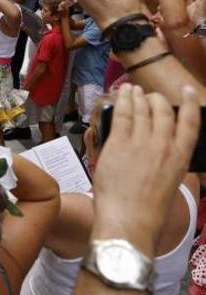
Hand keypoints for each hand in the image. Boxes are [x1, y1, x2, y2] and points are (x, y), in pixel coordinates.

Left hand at [91, 84, 199, 253]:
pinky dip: (122, 100)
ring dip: (137, 96)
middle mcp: (164, 146)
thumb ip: (167, 162)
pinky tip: (122, 93)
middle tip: (148, 95)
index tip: (186, 90)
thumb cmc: (148, 210)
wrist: (129, 220)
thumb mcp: (169, 183)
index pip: (191, 123)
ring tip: (132, 89)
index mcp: (180, 158)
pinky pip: (122, 115)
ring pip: (142, 110)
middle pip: (163, 111)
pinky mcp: (119, 144)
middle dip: (156, 99)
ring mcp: (141, 143)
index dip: (189, 103)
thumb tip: (161, 150)